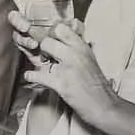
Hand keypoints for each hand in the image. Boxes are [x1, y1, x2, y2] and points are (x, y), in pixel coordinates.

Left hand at [17, 9, 134, 134]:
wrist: (104, 106)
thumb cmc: (98, 86)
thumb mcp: (91, 60)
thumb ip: (80, 48)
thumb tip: (72, 36)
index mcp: (83, 47)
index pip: (62, 28)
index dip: (51, 34)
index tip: (49, 40)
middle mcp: (76, 54)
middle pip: (49, 39)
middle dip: (43, 47)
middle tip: (44, 55)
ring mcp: (68, 68)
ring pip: (44, 52)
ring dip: (38, 59)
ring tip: (40, 66)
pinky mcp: (61, 84)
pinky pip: (39, 75)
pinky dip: (32, 77)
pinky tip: (30, 77)